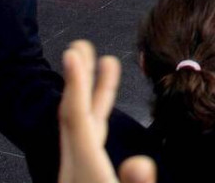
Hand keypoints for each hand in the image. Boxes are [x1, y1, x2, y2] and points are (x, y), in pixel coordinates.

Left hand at [58, 40, 156, 182]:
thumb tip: (141, 162)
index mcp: (84, 169)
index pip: (77, 118)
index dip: (76, 84)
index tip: (72, 54)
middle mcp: (75, 167)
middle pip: (75, 114)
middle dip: (79, 77)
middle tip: (80, 44)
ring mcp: (77, 172)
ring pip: (83, 126)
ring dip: (91, 93)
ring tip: (102, 63)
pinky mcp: (83, 177)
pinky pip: (88, 137)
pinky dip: (95, 116)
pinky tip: (100, 110)